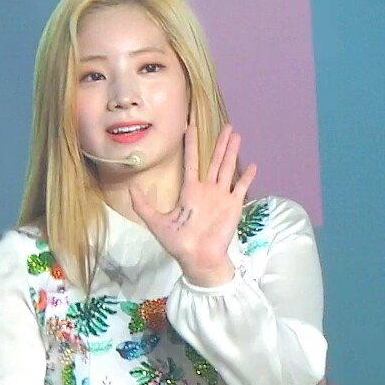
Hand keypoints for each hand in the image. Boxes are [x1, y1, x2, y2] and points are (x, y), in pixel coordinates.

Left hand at [128, 122, 257, 286]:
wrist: (198, 258)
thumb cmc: (178, 242)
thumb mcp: (156, 222)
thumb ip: (143, 205)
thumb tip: (131, 187)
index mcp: (190, 190)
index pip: (191, 161)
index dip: (191, 144)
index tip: (191, 126)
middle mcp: (207, 189)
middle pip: (214, 160)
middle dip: (219, 143)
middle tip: (226, 125)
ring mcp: (221, 196)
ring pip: (227, 168)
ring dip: (232, 152)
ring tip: (237, 135)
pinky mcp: (233, 205)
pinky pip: (241, 188)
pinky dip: (247, 177)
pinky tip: (253, 165)